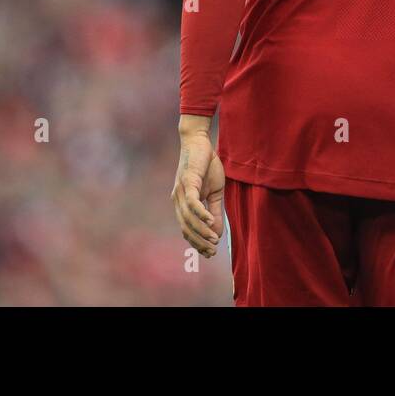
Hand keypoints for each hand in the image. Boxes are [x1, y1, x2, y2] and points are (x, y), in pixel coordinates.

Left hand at [171, 116, 224, 257]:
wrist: (200, 142)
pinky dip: (201, 214)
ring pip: (189, 218)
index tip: (210, 253)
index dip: (197, 243)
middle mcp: (177, 200)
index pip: (187, 230)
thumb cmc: (206, 166)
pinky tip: (210, 221)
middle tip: (213, 251)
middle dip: (199, 242)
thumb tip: (216, 232)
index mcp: (182, 204)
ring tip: (214, 239)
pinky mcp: (187, 182)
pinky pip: (192, 203)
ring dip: (201, 231)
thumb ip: (214, 212)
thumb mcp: (214, 192)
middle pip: (186, 228)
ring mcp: (181, 192)